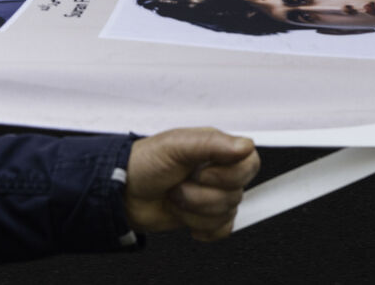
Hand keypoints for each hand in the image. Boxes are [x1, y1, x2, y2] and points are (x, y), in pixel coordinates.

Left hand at [124, 127, 258, 241]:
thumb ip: (213, 143)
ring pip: (226, 213)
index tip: (200, 173)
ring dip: (193, 210)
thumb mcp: (176, 145)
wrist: (124, 194)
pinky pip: (222, 230)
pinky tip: (185, 216)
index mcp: (217, 149)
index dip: (227, 175)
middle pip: (237, 193)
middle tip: (181, 184)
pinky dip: (202, 227)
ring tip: (175, 197)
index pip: (249, 164)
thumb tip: (244, 145)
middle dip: (202, 195)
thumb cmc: (145, 163)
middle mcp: (218, 172)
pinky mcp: (207, 217)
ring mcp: (213, 195)